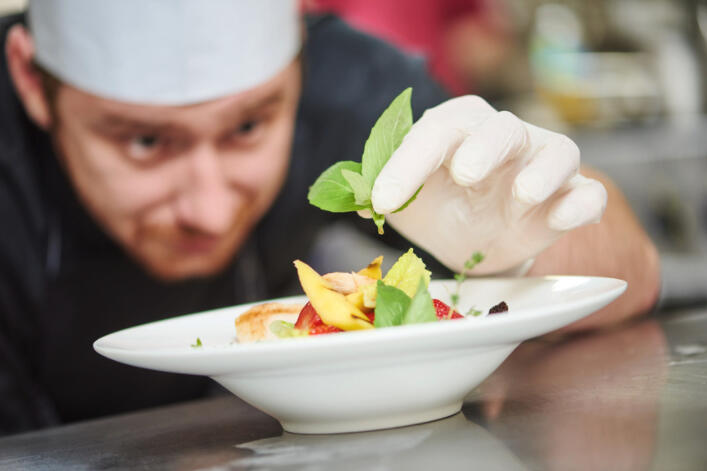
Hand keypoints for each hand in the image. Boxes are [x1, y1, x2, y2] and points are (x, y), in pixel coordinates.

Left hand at [370, 96, 606, 274]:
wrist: (479, 244)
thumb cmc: (440, 210)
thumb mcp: (404, 205)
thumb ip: (378, 194)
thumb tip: (351, 197)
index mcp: (456, 131)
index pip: (433, 133)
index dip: (407, 164)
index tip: (383, 202)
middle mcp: (502, 139)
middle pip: (501, 128)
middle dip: (485, 146)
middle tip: (465, 173)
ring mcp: (541, 166)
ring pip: (558, 151)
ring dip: (543, 171)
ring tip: (523, 194)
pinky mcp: (569, 198)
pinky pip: (589, 193)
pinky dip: (582, 203)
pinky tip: (566, 218)